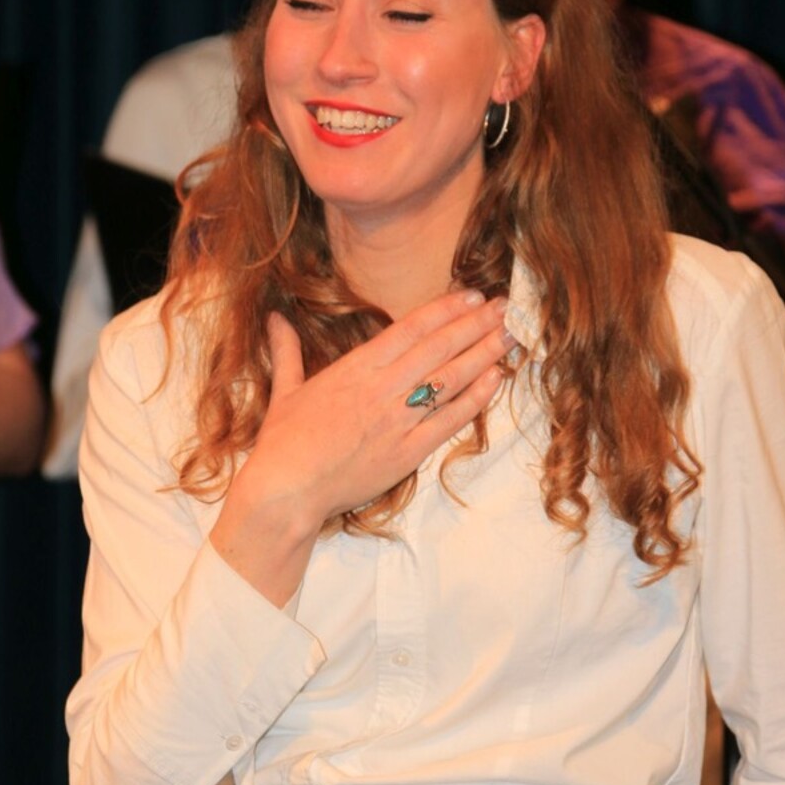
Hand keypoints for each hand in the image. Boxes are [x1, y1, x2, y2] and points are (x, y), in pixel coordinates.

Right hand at [211, 288, 512, 603]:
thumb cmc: (283, 443)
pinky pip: (450, 420)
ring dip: (484, 354)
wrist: (287, 489)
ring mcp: (399, 420)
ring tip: (509, 335)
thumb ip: (287, 350)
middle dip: (475, 324)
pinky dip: (476, 399)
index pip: (412, 329)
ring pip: (451, 379)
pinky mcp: (409, 452)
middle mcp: (383, 388)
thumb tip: (274, 318)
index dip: (445, 309)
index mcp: (356, 368)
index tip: (471, 295)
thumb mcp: (285, 390)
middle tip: (503, 306)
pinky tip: (496, 379)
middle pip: (439, 347)